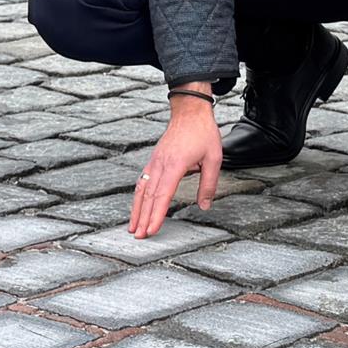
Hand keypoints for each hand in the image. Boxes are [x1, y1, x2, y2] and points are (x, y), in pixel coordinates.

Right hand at [131, 94, 222, 238]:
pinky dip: (138, 197)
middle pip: (149, 196)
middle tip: (139, 236)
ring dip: (136, 210)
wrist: (190, 111)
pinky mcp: (154, 160)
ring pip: (142, 190)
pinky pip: (142, 182)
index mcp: (175, 165)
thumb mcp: (214, 158)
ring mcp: (154, 162)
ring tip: (133, 227)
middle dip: (143, 218)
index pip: (163, 195)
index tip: (151, 230)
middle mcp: (160, 165)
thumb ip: (209, 184)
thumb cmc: (202, 133)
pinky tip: (137, 206)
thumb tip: (205, 205)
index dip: (156, 215)